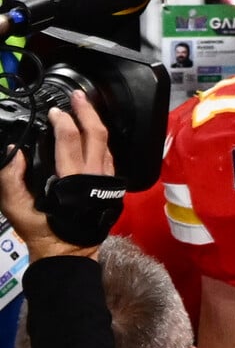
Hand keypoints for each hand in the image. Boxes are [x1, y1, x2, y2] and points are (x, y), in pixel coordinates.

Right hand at [0, 91, 112, 258]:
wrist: (69, 251)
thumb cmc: (43, 230)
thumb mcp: (17, 208)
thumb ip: (10, 179)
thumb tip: (13, 152)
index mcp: (72, 178)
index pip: (69, 139)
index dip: (62, 120)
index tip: (53, 111)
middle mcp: (94, 175)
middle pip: (96, 134)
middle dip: (87, 111)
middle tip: (77, 95)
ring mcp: (106, 179)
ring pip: (106, 143)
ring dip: (95, 123)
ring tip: (84, 108)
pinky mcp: (110, 184)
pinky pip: (109, 155)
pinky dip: (100, 140)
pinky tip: (91, 132)